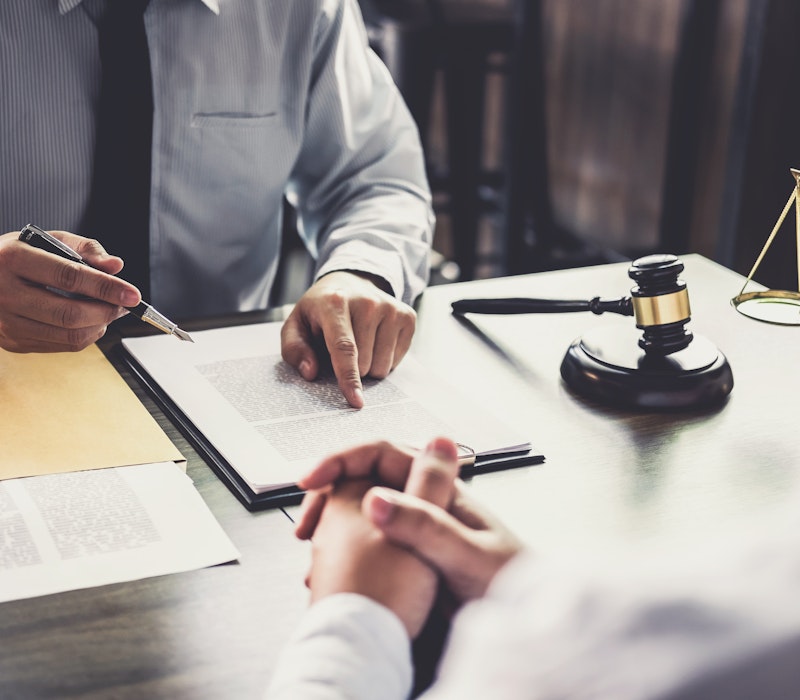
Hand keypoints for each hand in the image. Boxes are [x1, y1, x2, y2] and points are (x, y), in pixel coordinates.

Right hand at [0, 230, 140, 351]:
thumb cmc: (18, 256)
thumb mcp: (47, 240)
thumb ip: (85, 249)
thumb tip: (116, 266)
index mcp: (13, 259)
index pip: (68, 277)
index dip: (106, 288)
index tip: (133, 294)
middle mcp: (5, 293)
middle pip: (70, 314)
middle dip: (107, 311)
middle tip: (124, 304)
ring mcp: (6, 322)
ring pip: (68, 335)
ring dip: (100, 325)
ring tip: (109, 311)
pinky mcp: (12, 342)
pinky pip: (61, 346)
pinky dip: (86, 336)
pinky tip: (90, 322)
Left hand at [281, 271, 415, 407]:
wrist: (350, 282)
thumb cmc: (320, 311)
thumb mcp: (296, 325)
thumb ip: (294, 349)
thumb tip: (310, 372)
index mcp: (335, 303)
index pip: (344, 347)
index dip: (349, 378)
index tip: (356, 401)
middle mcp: (367, 302)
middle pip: (364, 363)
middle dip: (352, 369)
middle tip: (342, 349)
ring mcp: (390, 308)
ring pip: (382, 366)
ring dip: (369, 366)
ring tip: (359, 343)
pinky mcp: (407, 316)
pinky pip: (397, 361)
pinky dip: (384, 359)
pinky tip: (375, 340)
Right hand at [294, 437, 521, 604]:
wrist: (528, 624)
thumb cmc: (511, 584)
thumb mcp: (467, 555)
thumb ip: (427, 527)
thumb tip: (374, 499)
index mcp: (439, 490)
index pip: (382, 455)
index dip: (343, 461)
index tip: (312, 480)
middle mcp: (424, 503)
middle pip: (365, 480)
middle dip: (329, 495)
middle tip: (305, 524)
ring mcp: (415, 529)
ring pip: (361, 513)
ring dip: (331, 527)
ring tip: (313, 553)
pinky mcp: (409, 557)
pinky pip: (367, 544)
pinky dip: (342, 553)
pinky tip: (332, 574)